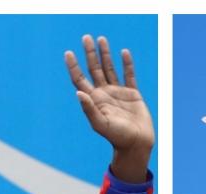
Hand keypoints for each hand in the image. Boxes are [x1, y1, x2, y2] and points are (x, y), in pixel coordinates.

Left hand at [64, 35, 153, 182]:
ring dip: (105, 54)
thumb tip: (78, 92)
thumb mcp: (100, 124)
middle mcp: (104, 94)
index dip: (73, 66)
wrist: (136, 144)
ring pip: (109, 69)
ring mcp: (118, 93)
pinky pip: (129, 75)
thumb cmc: (117, 137)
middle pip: (94, 69)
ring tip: (101, 39)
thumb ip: (89, 109)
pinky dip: (126, 64)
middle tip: (86, 37)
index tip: (68, 52)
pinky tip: (123, 53)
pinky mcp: (132, 94)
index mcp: (94, 100)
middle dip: (90, 53)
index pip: (80, 79)